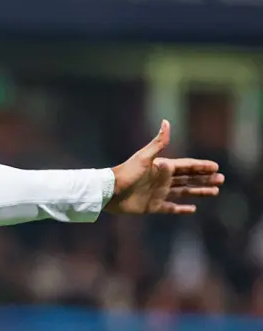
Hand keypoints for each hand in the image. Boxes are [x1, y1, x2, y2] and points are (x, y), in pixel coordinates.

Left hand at [106, 120, 222, 214]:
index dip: (201, 166)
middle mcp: (162, 180)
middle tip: (221, 179)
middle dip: (204, 179)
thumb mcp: (144, 157)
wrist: (110, 191)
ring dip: (199, 191)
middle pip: (188, 179)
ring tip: (214, 191)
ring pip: (184, 192)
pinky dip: (182, 208)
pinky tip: (193, 209)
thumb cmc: (126, 172)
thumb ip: (158, 142)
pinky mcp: (152, 206)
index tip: (216, 167)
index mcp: (162, 168)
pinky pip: (171, 207)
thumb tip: (166, 122)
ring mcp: (158, 193)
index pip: (186, 166)